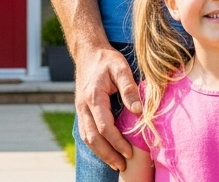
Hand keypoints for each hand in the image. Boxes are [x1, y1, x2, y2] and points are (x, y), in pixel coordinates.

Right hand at [75, 42, 141, 171]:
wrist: (88, 52)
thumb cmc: (106, 59)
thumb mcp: (121, 68)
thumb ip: (129, 88)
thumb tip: (138, 111)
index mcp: (94, 97)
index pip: (104, 126)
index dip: (117, 142)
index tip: (130, 152)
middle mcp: (83, 106)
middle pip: (93, 137)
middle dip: (108, 154)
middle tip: (123, 166)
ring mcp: (80, 109)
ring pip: (87, 138)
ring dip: (101, 153)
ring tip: (116, 164)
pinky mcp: (81, 110)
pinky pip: (86, 132)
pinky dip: (95, 145)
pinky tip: (107, 152)